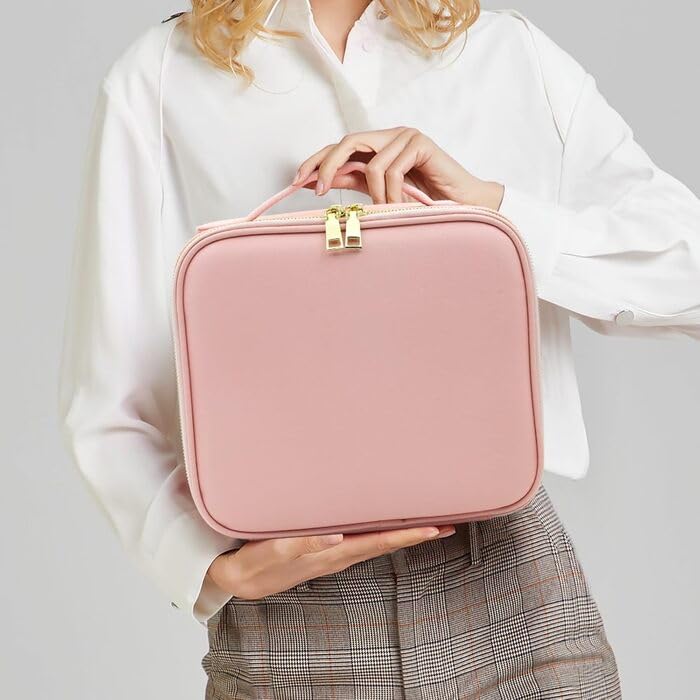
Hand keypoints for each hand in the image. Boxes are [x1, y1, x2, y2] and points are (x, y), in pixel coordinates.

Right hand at [206, 524, 455, 599]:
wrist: (240, 580)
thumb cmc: (257, 562)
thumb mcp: (276, 552)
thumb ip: (305, 544)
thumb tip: (337, 537)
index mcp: (331, 552)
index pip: (376, 542)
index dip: (405, 535)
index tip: (432, 528)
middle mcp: (338, 555)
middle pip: (383, 544)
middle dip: (414, 535)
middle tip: (446, 525)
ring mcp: (333, 556)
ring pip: (374, 545)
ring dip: (401, 536)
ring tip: (427, 527)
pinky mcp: (325, 553)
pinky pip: (359, 543)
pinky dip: (379, 536)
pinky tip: (386, 529)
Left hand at [292, 126, 504, 209]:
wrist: (461, 205)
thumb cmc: (424, 201)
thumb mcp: (380, 192)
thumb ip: (354, 182)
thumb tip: (321, 181)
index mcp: (379, 145)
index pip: (340, 147)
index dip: (317, 161)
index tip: (297, 180)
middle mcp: (391, 135)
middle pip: (347, 143)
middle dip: (328, 166)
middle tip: (319, 191)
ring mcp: (406, 136)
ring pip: (371, 164)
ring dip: (376, 195)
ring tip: (388, 210)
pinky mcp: (421, 143)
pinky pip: (391, 170)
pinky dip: (392, 193)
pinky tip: (401, 204)